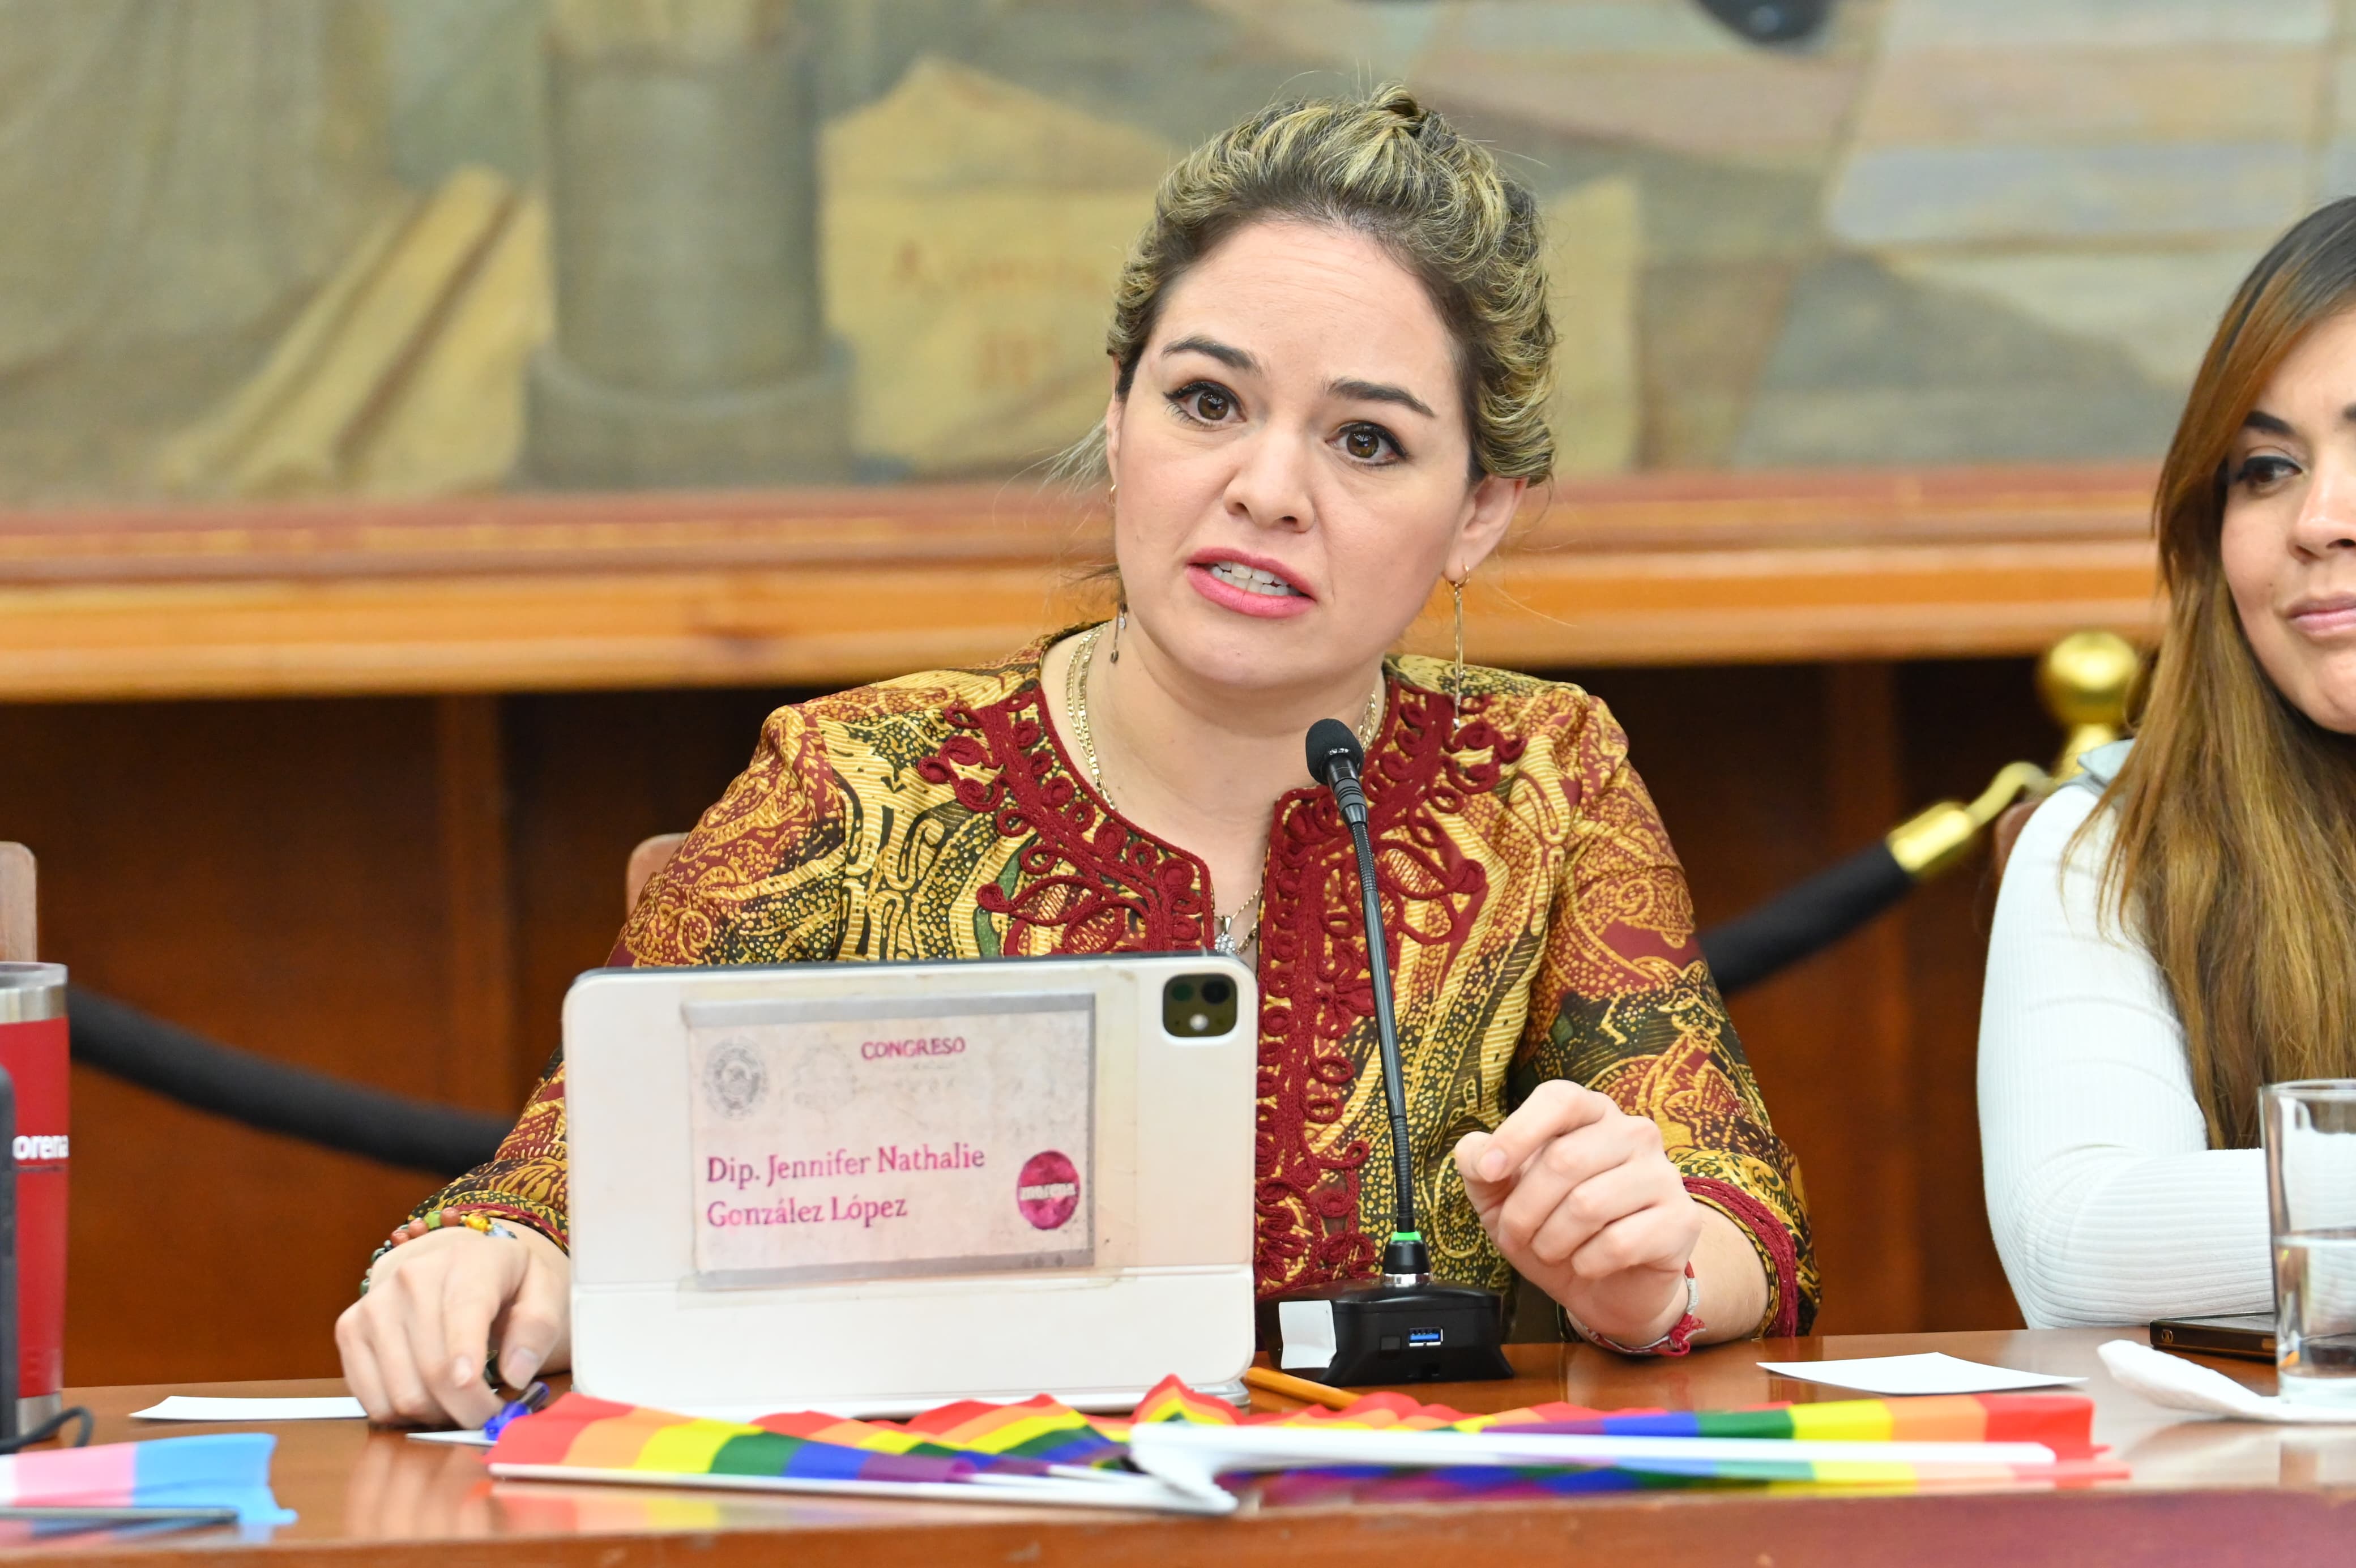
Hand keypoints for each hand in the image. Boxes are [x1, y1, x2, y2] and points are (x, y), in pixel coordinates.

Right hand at [336, 1225, 570, 1427]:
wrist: (455, 1265)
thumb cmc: (504, 1283)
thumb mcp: (542, 1291)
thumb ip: (539, 1327)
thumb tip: (517, 1374)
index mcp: (467, 1261)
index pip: (463, 1318)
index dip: (470, 1371)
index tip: (484, 1406)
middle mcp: (411, 1277)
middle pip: (433, 1370)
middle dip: (467, 1409)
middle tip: (489, 1414)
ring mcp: (373, 1304)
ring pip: (402, 1394)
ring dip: (436, 1414)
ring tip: (459, 1399)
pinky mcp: (349, 1330)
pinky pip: (372, 1401)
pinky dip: (403, 1414)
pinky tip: (427, 1395)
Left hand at [1453, 1080, 1701, 1346]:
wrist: (1606, 1287)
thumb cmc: (1553, 1228)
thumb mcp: (1501, 1197)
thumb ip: (1480, 1166)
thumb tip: (1476, 1152)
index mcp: (1590, 1113)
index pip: (1559, 1099)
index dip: (1518, 1133)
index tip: (1489, 1172)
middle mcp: (1634, 1133)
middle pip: (1564, 1160)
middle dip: (1524, 1210)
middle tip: (1516, 1235)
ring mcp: (1663, 1175)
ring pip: (1589, 1204)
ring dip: (1552, 1240)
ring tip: (1551, 1250)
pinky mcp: (1681, 1221)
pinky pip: (1619, 1243)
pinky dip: (1587, 1263)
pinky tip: (1587, 1265)